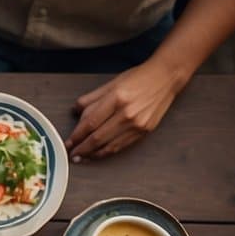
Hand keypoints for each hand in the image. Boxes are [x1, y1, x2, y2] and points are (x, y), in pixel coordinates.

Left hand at [65, 61, 184, 161]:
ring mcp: (137, 124)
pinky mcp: (144, 131)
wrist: (166, 77)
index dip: (76, 136)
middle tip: (71, 155)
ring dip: (92, 154)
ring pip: (109, 145)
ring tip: (81, 158)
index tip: (68, 143)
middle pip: (97, 138)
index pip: (90, 123)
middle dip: (81, 149)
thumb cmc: (138, 78)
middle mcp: (127, 113)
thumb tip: (74, 112)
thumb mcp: (111, 84)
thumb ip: (90, 99)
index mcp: (116, 99)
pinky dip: (107, 152)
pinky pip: (121, 146)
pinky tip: (98, 154)